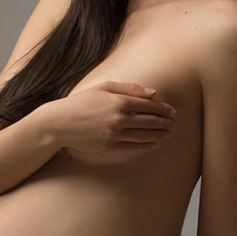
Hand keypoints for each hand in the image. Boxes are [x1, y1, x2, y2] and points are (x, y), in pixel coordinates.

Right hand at [45, 81, 178, 165]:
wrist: (60, 123)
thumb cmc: (82, 102)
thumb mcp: (104, 88)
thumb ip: (130, 89)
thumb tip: (155, 93)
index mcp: (118, 101)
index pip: (148, 105)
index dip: (163, 109)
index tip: (172, 111)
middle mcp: (118, 118)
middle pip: (150, 121)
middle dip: (165, 122)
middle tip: (176, 123)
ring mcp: (114, 134)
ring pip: (144, 135)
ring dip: (160, 135)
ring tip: (170, 134)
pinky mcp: (110, 146)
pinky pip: (134, 147)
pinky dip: (147, 145)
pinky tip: (155, 143)